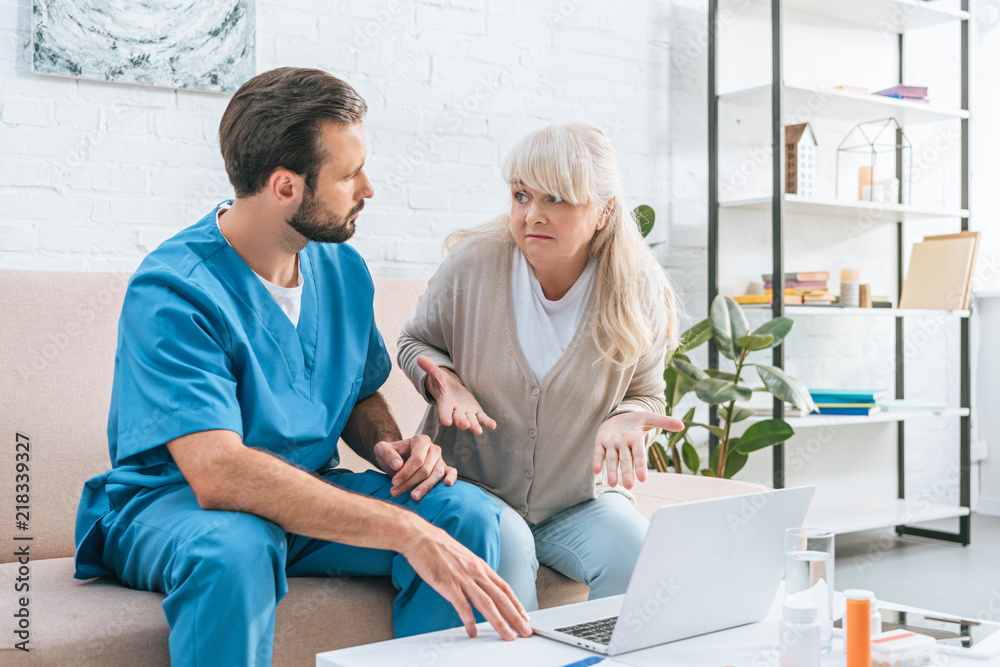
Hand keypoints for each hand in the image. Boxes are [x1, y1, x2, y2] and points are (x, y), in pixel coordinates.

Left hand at [374, 434, 457, 500]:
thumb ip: (387, 454)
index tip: (394, 482)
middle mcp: (433, 449)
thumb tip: (398, 465)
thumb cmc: (390, 454)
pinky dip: (451, 477)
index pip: (417, 459)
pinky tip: (447, 484)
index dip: (406, 472)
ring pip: (436, 474)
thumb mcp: (382, 450)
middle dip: (410, 482)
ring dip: (425, 487)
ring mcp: (440, 459)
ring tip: (413, 497)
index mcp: (421, 441)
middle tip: (396, 492)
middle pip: (425, 469)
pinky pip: (451, 472)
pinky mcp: (444, 468)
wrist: (396, 459)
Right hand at [402, 521, 531, 640]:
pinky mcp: (449, 585)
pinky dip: (470, 622)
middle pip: (501, 598)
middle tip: (525, 631)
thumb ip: (473, 571)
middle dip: (515, 617)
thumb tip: (480, 584)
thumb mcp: (463, 557)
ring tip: (508, 635)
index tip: (524, 615)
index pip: (504, 587)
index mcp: (480, 565)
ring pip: (487, 604)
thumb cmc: (439, 546)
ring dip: (500, 622)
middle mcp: (476, 572)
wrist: (421, 538)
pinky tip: (473, 631)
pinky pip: (463, 607)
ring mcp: (463, 579)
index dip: (516, 603)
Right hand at [417, 356, 496, 434]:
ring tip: (478, 431)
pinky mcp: (475, 412)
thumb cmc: (443, 384)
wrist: (452, 392)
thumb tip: (420, 358)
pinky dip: (486, 422)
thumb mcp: (438, 375)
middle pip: (458, 418)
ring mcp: (466, 413)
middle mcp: (455, 411)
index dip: (445, 416)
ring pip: (470, 420)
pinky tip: (492, 425)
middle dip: (461, 422)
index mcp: (445, 404)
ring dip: (474, 425)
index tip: (445, 422)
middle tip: (465, 425)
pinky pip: (481, 418)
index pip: (444, 411)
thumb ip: (431, 369)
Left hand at [593, 411, 684, 488]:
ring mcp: (611, 444)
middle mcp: (624, 445)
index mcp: (636, 440)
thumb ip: (664, 421)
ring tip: (612, 484)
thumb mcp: (649, 418)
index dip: (641, 465)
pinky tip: (596, 471)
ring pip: (612, 459)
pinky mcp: (600, 442)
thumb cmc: (636, 420)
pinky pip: (598, 453)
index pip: (639, 455)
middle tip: (629, 486)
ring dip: (612, 471)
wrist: (618, 416)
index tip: (643, 478)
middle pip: (626, 460)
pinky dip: (597, 461)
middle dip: (627, 472)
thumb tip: (682, 425)